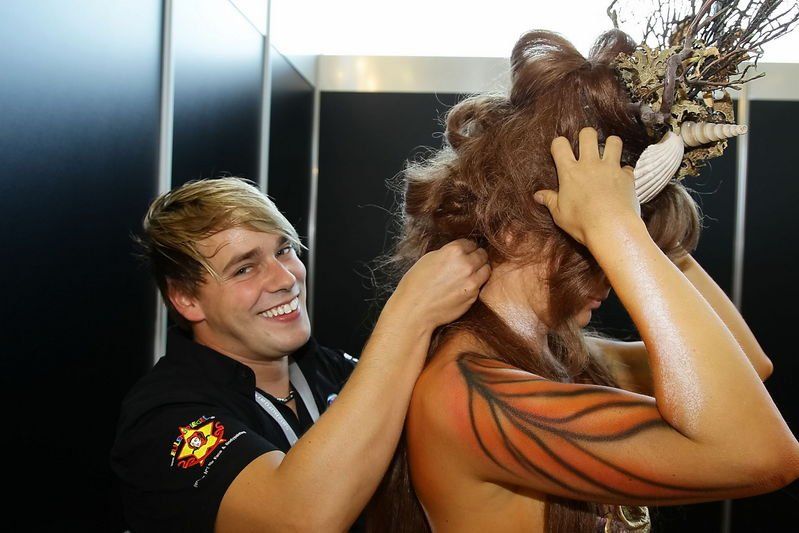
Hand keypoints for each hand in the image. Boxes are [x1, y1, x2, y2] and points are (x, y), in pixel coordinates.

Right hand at [388, 239, 489, 333]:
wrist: (415, 310)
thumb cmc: (416, 284)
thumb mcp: (429, 258)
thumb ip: (448, 253)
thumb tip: (459, 253)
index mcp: (454, 251)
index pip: (471, 243)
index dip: (466, 247)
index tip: (465, 251)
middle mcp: (466, 265)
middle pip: (482, 255)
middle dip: (476, 257)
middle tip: (468, 262)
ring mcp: (472, 281)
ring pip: (486, 270)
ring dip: (480, 270)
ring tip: (468, 274)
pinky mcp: (473, 296)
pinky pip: (480, 286)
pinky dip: (475, 285)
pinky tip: (462, 287)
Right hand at [534, 127, 640, 246]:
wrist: (611, 228)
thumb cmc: (582, 222)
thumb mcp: (559, 214)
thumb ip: (549, 200)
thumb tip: (537, 195)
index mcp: (569, 172)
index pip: (560, 145)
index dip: (559, 144)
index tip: (560, 151)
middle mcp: (590, 164)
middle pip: (588, 134)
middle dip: (586, 136)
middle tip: (587, 146)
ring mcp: (610, 168)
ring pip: (613, 142)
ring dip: (611, 144)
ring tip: (608, 153)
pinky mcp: (626, 176)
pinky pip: (627, 166)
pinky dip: (624, 171)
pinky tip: (621, 179)